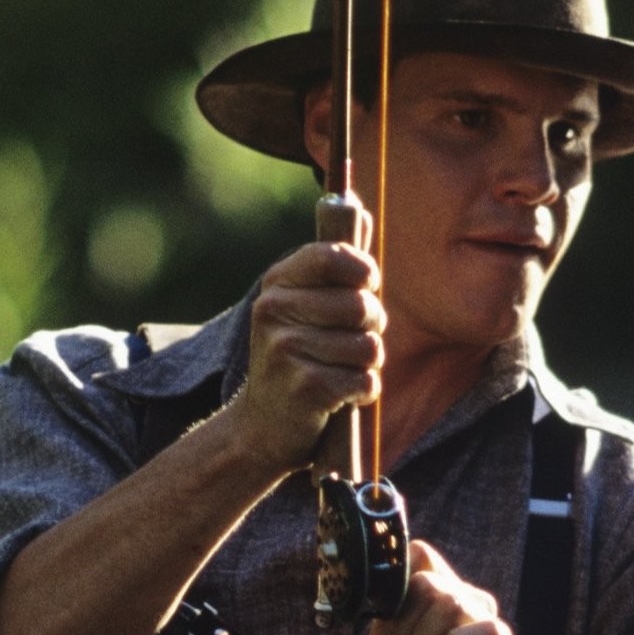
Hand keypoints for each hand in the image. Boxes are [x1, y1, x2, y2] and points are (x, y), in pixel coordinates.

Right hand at [227, 238, 384, 477]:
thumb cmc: (297, 358)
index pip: (335, 258)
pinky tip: (339, 397)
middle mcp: (274, 311)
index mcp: (278, 284)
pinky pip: (365, 380)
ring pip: (370, 347)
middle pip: (363, 306)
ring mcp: (286, 350)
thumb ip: (334, 263)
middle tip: (350, 343)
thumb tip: (359, 209)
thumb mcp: (305, 305)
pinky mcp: (304, 387)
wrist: (262, 426)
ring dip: (367, 365)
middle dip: (371, 328)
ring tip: (341, 371)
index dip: (363, 272)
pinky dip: (362, 393)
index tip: (365, 286)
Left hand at [364, 539, 510, 634]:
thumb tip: (384, 575)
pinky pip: (481, 627)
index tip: (388, 619)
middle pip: (428, 579)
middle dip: (406, 619)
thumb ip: (385, 612)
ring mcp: (482, 623)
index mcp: (433, 599)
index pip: (419, 555)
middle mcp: (462, 602)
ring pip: (450, 599)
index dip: (397, 583)